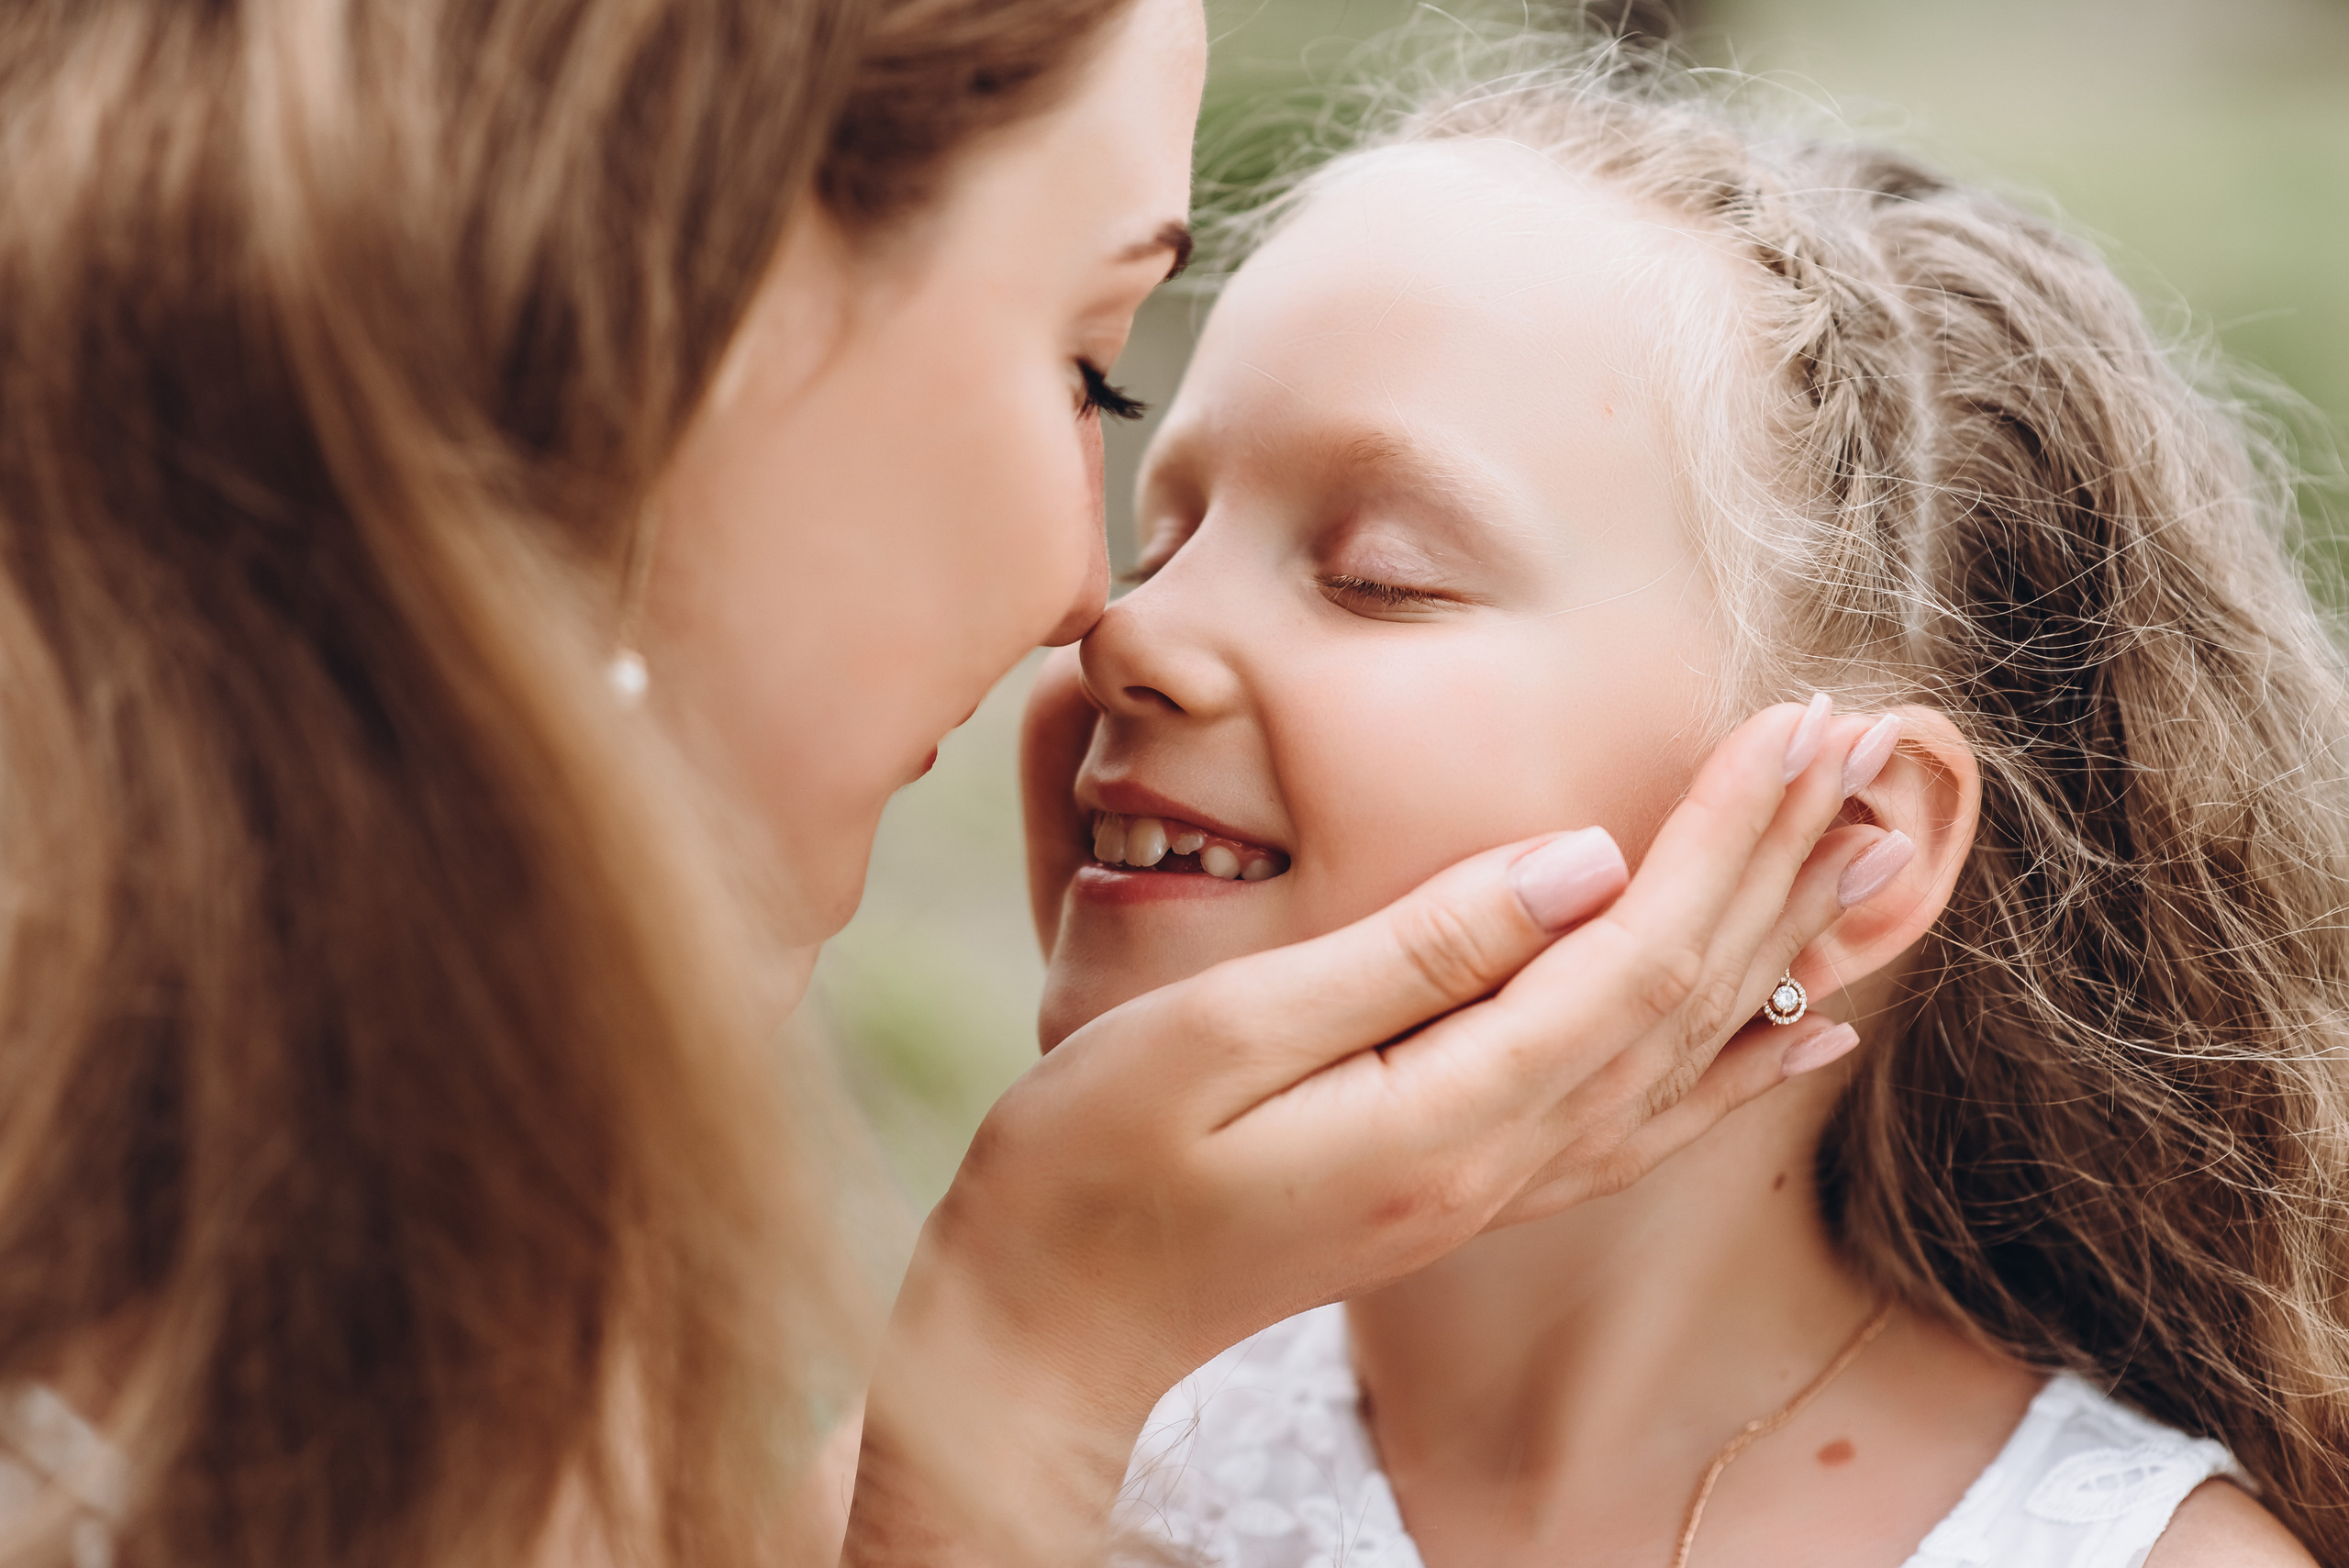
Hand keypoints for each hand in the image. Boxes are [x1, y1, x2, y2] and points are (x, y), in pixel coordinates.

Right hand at [847, 684, 1891, 1564]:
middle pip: (1690, 1000)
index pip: (1637, 955)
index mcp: (1450, 1114)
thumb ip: (1411, 952)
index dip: (1725, 836)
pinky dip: (1738, 1069)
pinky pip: (1647, 1124)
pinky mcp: (1470, 1190)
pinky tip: (1799, 1031)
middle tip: (1862, 741)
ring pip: (1688, 1058)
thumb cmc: (1093, 1161)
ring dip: (1780, 943)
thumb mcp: (1226, 1032)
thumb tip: (1579, 863)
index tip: (1794, 722)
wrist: (1048, 1322)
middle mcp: (1503, 1164)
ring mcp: (1493, 1190)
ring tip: (1866, 851)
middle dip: (1779, 860)